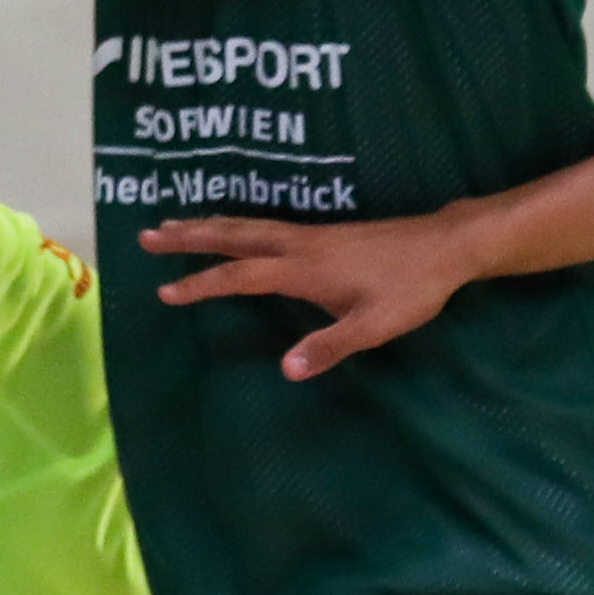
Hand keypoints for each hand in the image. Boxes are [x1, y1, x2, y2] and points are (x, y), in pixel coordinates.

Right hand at [140, 210, 471, 380]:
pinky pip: (264, 225)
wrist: (446, 245)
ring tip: (174, 226)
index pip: (240, 275)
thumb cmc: (411, 289)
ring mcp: (311, 234)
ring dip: (208, 226)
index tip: (165, 292)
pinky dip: (236, 225)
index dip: (202, 284)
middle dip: (189, 237)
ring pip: (247, 225)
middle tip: (147, 236)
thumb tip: (287, 369)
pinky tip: (234, 231)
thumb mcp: (373, 326)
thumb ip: (329, 346)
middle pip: (233, 236)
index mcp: (304, 268)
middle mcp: (300, 244)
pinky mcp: (323, 233)